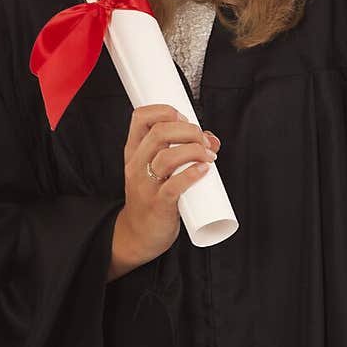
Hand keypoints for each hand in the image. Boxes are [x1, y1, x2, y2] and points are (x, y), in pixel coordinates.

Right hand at [117, 104, 220, 265]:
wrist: (138, 235)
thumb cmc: (151, 197)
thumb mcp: (158, 171)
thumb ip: (182, 151)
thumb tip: (212, 140)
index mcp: (134, 152)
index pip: (140, 117)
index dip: (165, 111)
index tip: (185, 119)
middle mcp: (136, 165)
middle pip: (159, 133)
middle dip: (189, 131)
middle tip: (204, 142)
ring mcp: (145, 186)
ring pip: (167, 156)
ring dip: (194, 150)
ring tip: (209, 156)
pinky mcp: (158, 205)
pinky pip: (174, 186)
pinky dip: (192, 174)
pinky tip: (204, 169)